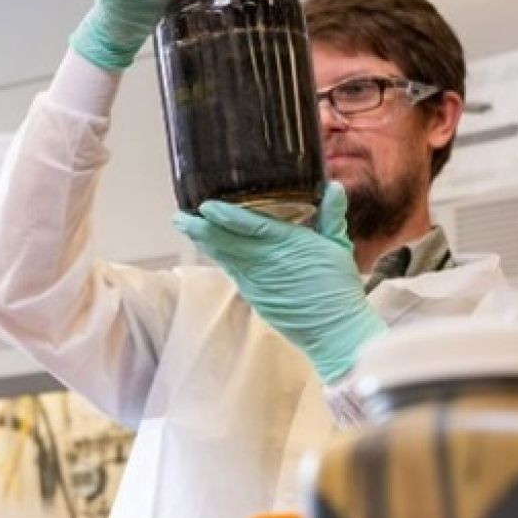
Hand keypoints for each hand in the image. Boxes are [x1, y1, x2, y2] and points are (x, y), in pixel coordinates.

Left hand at [172, 183, 386, 383]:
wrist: (334, 329)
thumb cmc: (338, 287)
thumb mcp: (338, 246)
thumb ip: (331, 215)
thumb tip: (334, 187)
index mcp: (288, 244)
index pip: (250, 226)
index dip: (225, 216)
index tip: (206, 206)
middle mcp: (266, 261)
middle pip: (225, 242)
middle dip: (199, 228)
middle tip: (178, 217)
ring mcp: (256, 281)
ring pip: (224, 256)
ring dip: (203, 241)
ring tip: (186, 226)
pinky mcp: (253, 296)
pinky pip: (232, 271)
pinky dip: (219, 257)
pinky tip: (210, 247)